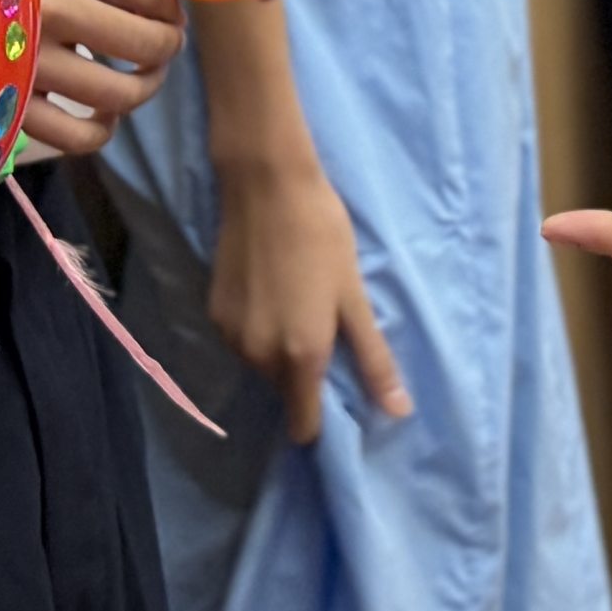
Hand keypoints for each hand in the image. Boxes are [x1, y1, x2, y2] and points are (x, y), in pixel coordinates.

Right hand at [27, 0, 184, 153]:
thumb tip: (164, 5)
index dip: (171, 3)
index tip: (169, 9)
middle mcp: (47, 7)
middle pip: (146, 43)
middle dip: (168, 46)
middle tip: (166, 43)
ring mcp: (28, 61)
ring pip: (120, 94)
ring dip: (145, 87)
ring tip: (142, 76)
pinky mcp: (9, 104)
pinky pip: (79, 136)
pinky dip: (103, 128)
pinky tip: (103, 112)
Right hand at [211, 151, 413, 442]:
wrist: (267, 185)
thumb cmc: (322, 235)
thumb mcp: (353, 296)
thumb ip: (373, 359)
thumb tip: (398, 412)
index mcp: (300, 356)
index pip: (304, 425)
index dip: (322, 421)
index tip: (339, 400)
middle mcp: (259, 356)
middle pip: (284, 392)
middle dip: (303, 375)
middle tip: (323, 328)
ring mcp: (231, 336)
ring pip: (261, 366)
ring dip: (277, 351)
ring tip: (297, 303)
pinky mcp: (213, 312)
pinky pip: (241, 342)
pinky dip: (256, 329)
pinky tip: (271, 291)